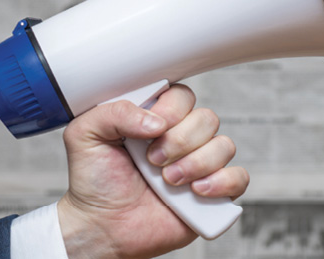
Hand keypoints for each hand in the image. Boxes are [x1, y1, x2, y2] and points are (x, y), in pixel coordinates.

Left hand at [57, 84, 249, 258]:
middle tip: (153, 161)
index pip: (182, 95)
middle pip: (207, 118)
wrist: (101, 227)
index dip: (170, 110)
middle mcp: (180, 138)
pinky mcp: (213, 192)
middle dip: (180, 141)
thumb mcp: (85, 134)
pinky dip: (221, 183)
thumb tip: (156, 121)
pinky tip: (195, 192)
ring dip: (196, 164)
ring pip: (224, 145)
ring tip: (169, 181)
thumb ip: (114, 112)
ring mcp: (198, 164)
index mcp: (155, 118)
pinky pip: (239, 177)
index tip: (149, 132)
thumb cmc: (94, 182)